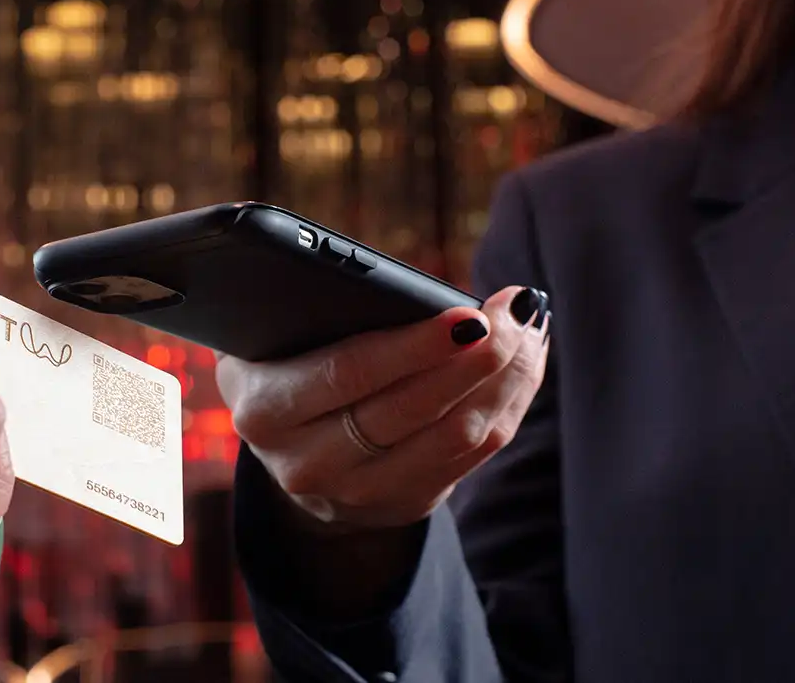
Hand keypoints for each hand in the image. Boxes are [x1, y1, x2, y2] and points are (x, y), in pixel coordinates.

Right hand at [221, 286, 548, 531]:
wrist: (285, 444)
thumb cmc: (285, 361)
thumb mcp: (272, 337)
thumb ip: (315, 309)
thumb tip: (414, 289)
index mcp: (266, 407)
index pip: (349, 373)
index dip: (415, 346)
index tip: (469, 315)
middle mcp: (305, 461)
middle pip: (411, 410)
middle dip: (476, 359)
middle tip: (515, 315)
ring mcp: (355, 492)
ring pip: (453, 437)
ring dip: (505, 380)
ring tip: (529, 329)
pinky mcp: (402, 504)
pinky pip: (471, 456)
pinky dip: (507, 404)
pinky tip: (525, 362)